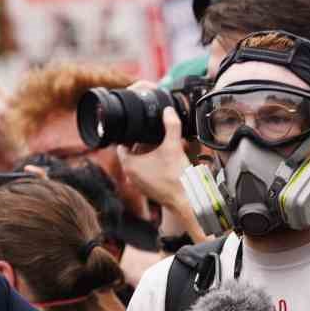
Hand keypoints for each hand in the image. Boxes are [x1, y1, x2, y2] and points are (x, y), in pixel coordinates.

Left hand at [118, 85, 193, 213]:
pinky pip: (146, 173)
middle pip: (131, 153)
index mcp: (129, 165)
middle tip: (153, 136)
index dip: (130, 135)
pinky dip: (153, 166)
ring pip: (139, 164)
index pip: (122, 145)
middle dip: (142, 144)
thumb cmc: (176, 177)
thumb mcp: (173, 146)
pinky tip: (165, 161)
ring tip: (160, 147)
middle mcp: (130, 176)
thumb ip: (171, 126)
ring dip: (147, 155)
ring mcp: (139, 184)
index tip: (139, 130)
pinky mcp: (148, 189)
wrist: (187, 199)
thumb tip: (168, 111)